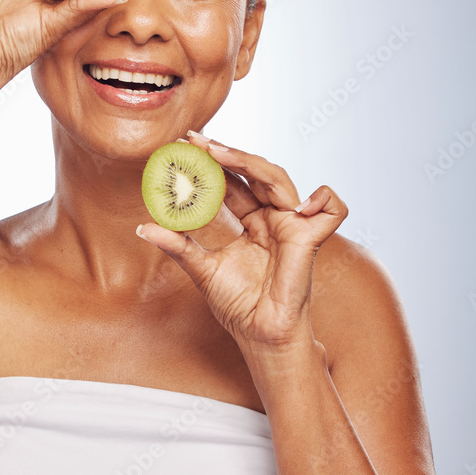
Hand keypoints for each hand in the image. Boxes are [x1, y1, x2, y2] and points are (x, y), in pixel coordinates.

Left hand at [136, 133, 347, 354]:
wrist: (258, 334)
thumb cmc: (237, 305)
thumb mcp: (201, 269)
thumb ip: (177, 246)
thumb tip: (142, 227)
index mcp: (252, 221)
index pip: (232, 182)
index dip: (210, 163)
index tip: (182, 146)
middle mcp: (273, 218)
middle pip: (253, 172)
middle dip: (225, 152)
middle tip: (194, 140)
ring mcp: (293, 226)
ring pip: (279, 178)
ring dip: (248, 161)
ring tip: (216, 153)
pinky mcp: (311, 240)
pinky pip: (333, 210)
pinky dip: (324, 199)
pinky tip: (298, 204)